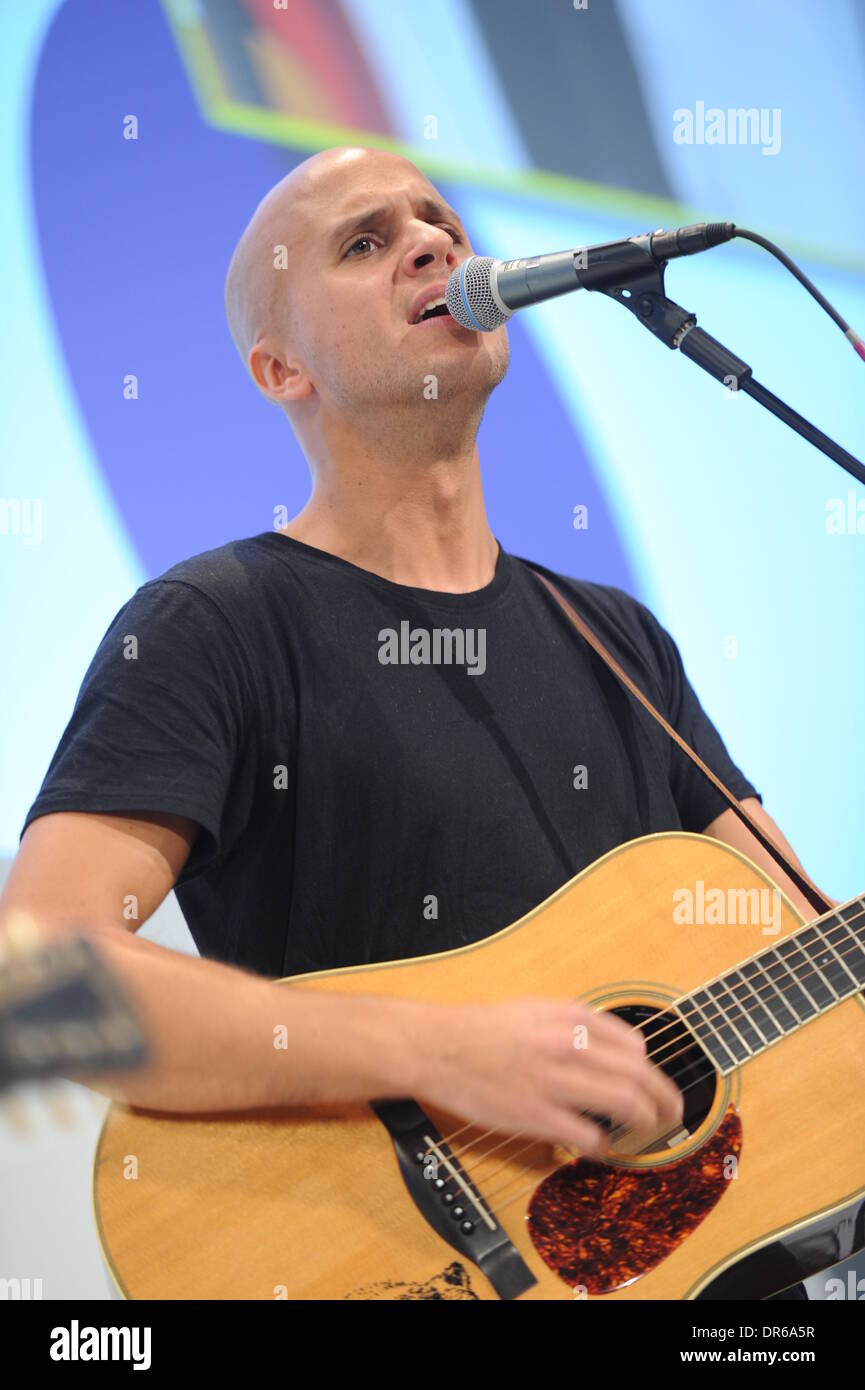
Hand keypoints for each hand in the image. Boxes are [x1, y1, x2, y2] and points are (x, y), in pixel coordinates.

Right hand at [413, 997, 683, 1154]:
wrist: (437, 1047)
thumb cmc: (483, 1028)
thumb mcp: (537, 1008)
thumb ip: (579, 1022)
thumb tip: (623, 1047)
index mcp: (570, 1017)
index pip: (635, 1045)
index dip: (651, 1070)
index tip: (653, 1084)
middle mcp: (569, 1044)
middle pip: (640, 1076)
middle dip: (665, 1099)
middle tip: (672, 1115)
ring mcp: (554, 1081)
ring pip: (625, 1104)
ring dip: (644, 1123)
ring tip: (645, 1133)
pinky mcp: (536, 1116)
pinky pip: (589, 1136)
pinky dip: (604, 1146)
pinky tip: (600, 1146)